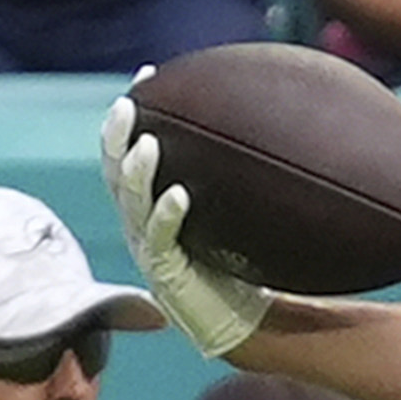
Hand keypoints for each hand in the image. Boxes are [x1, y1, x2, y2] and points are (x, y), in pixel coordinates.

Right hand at [100, 96, 272, 357]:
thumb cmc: (244, 267)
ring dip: (138, 171)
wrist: (247, 323)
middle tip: (127, 105)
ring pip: (131, 202)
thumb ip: (241, 179)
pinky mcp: (165, 274)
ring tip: (148, 144)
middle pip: (115, 171)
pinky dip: (168, 215)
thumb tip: (285, 128)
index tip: (146, 76)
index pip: (130, 152)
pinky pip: (162, 239)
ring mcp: (149, 249)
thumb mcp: (238, 214)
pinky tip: (179, 195)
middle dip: (117, 136)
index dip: (132, 117)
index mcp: (150, 206)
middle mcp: (141, 224)